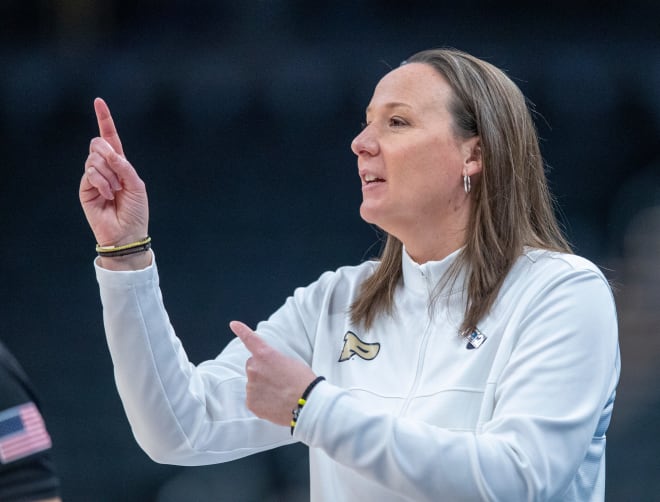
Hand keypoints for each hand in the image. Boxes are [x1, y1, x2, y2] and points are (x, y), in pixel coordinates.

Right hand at [80, 98, 148, 251]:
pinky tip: (108, 195)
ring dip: (109, 174)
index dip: (104, 120)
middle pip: (98, 144)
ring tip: (115, 191)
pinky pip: (90, 173)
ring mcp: (93, 177)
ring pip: (94, 159)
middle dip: (109, 155)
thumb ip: (123, 165)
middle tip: (119, 176)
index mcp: (120, 164)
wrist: (127, 233)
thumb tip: (107, 149)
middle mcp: (105, 167)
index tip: (98, 101)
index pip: (110, 138)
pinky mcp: (85, 188)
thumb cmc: (135, 210)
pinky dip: (102, 182)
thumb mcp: (136, 184)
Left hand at [230, 321, 316, 426]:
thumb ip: (274, 361)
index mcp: (265, 355)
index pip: (250, 340)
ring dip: (262, 387)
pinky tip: (275, 403)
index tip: (234, 325)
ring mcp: (251, 387)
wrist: (307, 403)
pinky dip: (262, 401)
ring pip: (253, 384)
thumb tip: (269, 369)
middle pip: (252, 366)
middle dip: (261, 371)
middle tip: (278, 379)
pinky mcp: (251, 403)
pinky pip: (254, 399)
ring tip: (280, 393)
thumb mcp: (290, 362)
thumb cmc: (303, 381)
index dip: (242, 331)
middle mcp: (254, 369)